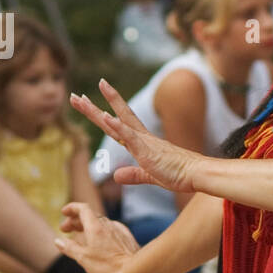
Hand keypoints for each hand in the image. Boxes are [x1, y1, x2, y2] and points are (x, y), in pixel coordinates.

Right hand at [54, 204, 141, 272]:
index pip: (82, 209)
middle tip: (66, 230)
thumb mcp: (83, 258)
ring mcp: (119, 231)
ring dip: (87, 227)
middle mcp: (109, 225)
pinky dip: (100, 233)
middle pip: (90, 216)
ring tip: (79, 238)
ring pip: (100, 223)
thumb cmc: (109, 267)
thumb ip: (70, 248)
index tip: (64, 212)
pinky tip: (98, 243)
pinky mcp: (127, 238)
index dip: (72, 208)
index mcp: (96, 227)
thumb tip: (58, 241)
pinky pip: (110, 231)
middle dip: (75, 221)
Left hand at [69, 79, 205, 194]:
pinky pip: (129, 136)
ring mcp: (143, 142)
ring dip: (97, 111)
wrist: (197, 173)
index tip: (91, 102)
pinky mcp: (147, 150)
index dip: (104, 115)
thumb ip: (134, 175)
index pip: (118, 126)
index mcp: (142, 143)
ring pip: (115, 123)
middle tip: (75, 96)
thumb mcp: (151, 177)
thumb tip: (116, 175)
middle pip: (112, 119)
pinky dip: (117, 126)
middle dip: (92, 107)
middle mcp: (140, 138)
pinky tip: (105, 116)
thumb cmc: (180, 174)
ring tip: (80, 99)